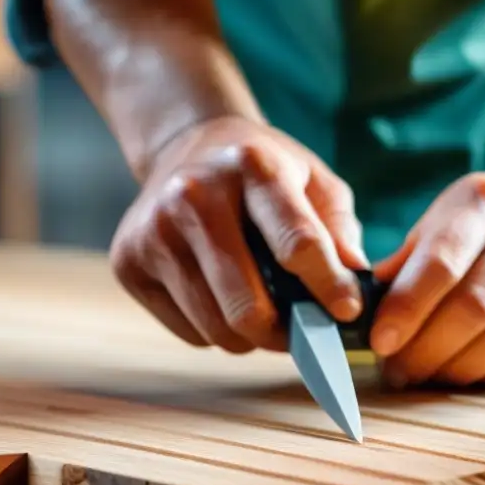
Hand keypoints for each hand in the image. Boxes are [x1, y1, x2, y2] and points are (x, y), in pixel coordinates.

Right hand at [110, 116, 367, 352]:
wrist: (185, 146)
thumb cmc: (264, 172)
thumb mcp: (314, 181)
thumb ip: (339, 230)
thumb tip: (356, 287)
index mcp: (251, 166)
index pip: (295, 241)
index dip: (326, 285)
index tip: (348, 313)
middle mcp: (193, 195)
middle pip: (247, 304)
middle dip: (286, 333)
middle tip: (308, 335)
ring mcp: (153, 230)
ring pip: (216, 327)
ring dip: (253, 338)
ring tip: (269, 318)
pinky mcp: (127, 261)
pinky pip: (188, 331)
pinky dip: (216, 331)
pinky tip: (224, 300)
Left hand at [369, 172, 484, 387]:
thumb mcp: (448, 220)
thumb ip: (406, 261)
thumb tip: (359, 306)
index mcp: (483, 201)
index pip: (443, 260)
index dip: (407, 307)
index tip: (380, 343)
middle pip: (473, 306)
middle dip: (426, 349)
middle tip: (397, 371)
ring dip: (458, 370)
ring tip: (427, 378)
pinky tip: (471, 378)